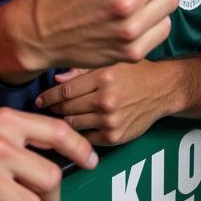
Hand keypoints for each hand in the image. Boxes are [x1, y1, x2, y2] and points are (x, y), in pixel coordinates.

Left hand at [37, 61, 174, 144]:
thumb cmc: (135, 72)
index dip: (48, 96)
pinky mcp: (114, 136)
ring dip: (63, 122)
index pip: (65, 91)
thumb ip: (82, 70)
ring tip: (59, 117)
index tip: (39, 99)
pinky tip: (76, 127)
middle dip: (53, 109)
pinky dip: (79, 134)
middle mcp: (106, 99)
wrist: (161, 90)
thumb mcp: (112, 62)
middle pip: (66, 109)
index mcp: (104, 76)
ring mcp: (110, 120)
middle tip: (46, 108)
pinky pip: (86, 138)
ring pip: (73, 125)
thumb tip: (56, 79)